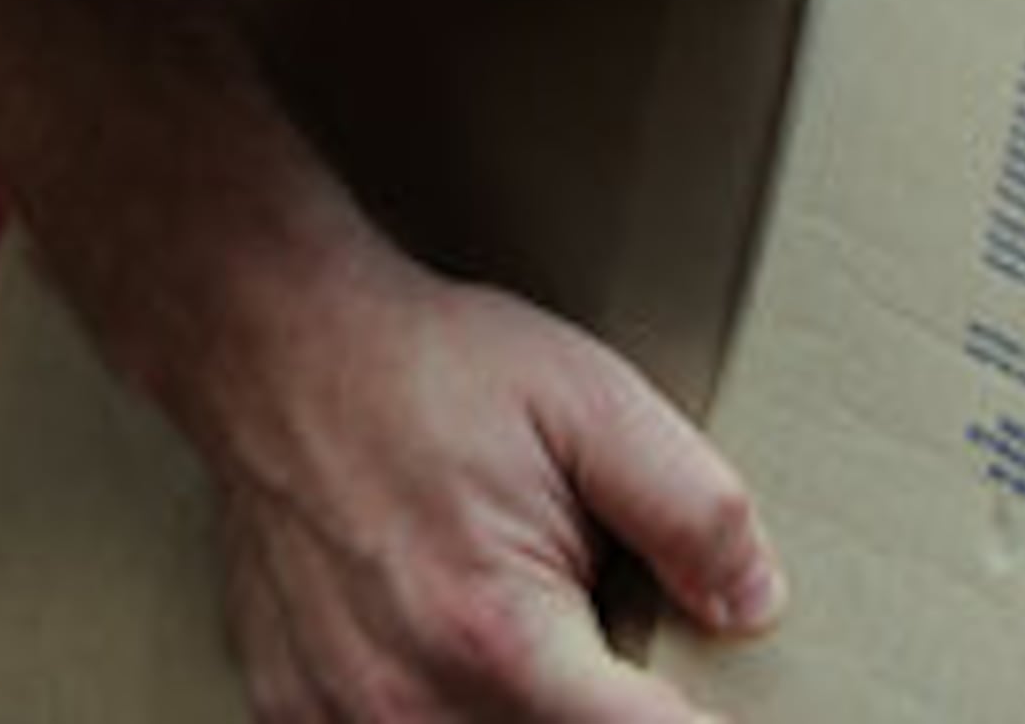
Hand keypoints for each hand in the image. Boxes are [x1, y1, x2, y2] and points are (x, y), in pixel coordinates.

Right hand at [197, 250, 780, 720]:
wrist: (271, 338)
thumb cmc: (424, 365)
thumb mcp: (589, 402)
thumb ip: (691, 510)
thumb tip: (753, 604)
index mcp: (501, 637)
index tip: (701, 694)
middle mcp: (413, 701)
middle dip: (602, 707)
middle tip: (589, 623)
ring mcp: (342, 716)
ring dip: (522, 711)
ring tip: (514, 628)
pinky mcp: (294, 710)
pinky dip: (440, 708)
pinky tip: (445, 646)